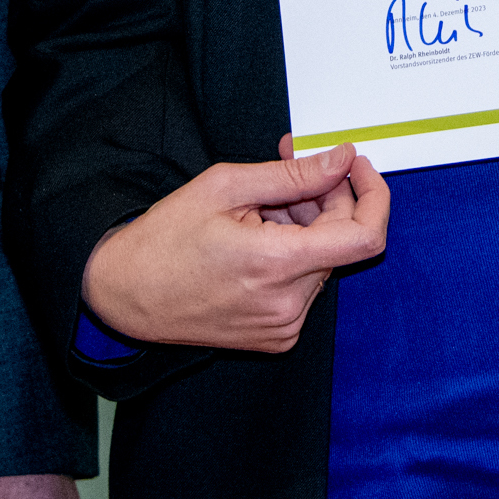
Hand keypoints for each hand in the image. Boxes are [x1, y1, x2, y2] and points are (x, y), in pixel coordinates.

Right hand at [79, 143, 389, 352]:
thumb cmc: (164, 239)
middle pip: (341, 242)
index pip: (365, 236)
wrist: (126, 294)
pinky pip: (305, 287)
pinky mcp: (277, 337)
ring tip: (258, 213)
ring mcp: (283, 326)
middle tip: (287, 176)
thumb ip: (292, 175)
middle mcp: (287, 303)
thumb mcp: (224, 186)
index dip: (373, 195)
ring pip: (323, 262)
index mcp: (275, 264)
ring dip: (307, 229)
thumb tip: (341, 161)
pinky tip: (256, 242)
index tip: (357, 169)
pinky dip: (293, 257)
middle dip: (325, 201)